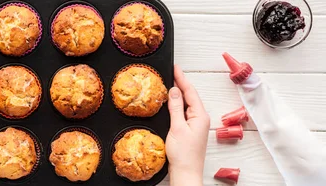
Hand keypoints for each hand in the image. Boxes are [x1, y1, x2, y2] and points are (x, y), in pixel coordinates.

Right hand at [166, 65, 209, 185]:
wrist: (186, 172)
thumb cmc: (184, 154)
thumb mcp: (177, 128)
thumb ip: (176, 108)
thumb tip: (174, 91)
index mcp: (200, 115)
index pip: (190, 92)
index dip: (182, 78)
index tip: (175, 67)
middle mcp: (200, 118)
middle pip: (190, 96)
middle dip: (181, 83)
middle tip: (171, 72)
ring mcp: (196, 125)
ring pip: (187, 104)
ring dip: (179, 94)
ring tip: (170, 83)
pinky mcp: (190, 130)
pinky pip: (184, 112)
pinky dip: (177, 105)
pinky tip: (171, 103)